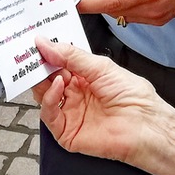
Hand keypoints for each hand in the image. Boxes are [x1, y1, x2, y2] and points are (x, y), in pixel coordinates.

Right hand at [32, 36, 174, 174]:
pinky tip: (57, 86)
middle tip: (30, 54)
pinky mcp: (66, 131)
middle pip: (48, 79)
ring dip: (41, 81)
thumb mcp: (100, 66)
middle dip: (39, 66)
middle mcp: (75, 94)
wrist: (144, 124)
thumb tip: (46, 43)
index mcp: (85, 77)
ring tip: (44, 68)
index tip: (36, 42)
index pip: (59, 63)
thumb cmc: (132, 95)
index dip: (47, 53)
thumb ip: (71, 56)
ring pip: (44, 96)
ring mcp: (70, 112)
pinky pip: (49, 114)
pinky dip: (49, 98)